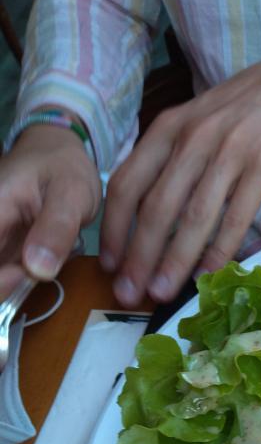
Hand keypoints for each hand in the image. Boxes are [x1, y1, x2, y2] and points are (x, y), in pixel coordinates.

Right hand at [0, 125, 100, 298]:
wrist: (59, 155)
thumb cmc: (63, 168)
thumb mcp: (70, 193)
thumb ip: (56, 229)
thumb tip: (37, 270)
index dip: (0, 281)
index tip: (28, 272)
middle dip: (5, 287)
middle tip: (39, 270)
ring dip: (11, 287)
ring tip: (41, 262)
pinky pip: (2, 277)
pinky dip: (17, 282)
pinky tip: (38, 266)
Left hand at [101, 41, 260, 305]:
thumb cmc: (247, 109)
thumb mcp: (196, 120)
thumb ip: (171, 156)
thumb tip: (147, 210)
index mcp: (168, 129)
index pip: (127, 184)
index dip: (113, 229)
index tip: (108, 264)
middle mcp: (191, 140)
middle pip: (155, 208)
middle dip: (138, 256)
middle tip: (127, 293)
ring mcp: (227, 154)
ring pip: (192, 218)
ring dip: (173, 261)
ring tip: (161, 293)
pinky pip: (234, 219)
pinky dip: (218, 252)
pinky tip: (208, 276)